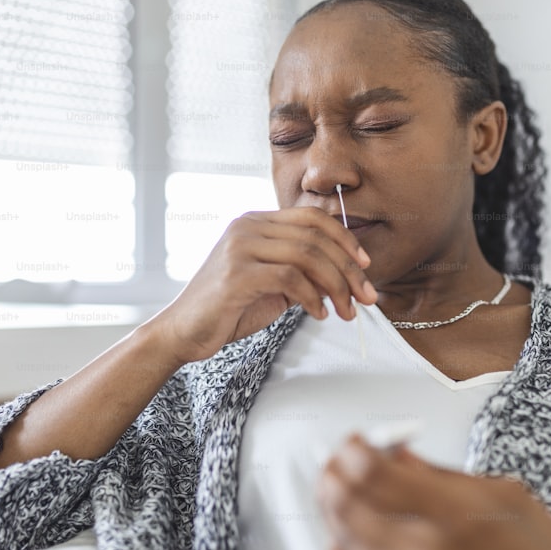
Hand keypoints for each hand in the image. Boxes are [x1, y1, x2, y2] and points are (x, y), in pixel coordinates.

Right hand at [143, 207, 377, 366]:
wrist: (183, 332)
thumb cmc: (228, 309)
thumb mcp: (272, 285)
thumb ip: (303, 272)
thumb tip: (346, 276)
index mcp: (256, 222)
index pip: (312, 218)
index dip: (345, 239)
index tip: (366, 265)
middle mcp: (247, 227)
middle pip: (315, 237)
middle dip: (349, 269)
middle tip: (367, 297)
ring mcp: (240, 247)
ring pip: (307, 255)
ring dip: (337, 286)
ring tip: (348, 311)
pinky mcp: (236, 274)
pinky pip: (290, 278)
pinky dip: (313, 298)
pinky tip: (320, 314)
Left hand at [317, 435, 550, 549]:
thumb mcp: (508, 496)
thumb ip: (444, 475)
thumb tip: (396, 453)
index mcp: (456, 513)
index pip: (373, 472)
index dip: (353, 449)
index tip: (354, 440)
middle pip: (348, 505)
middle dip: (334, 474)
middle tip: (337, 460)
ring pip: (343, 540)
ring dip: (334, 508)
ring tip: (340, 488)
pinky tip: (345, 535)